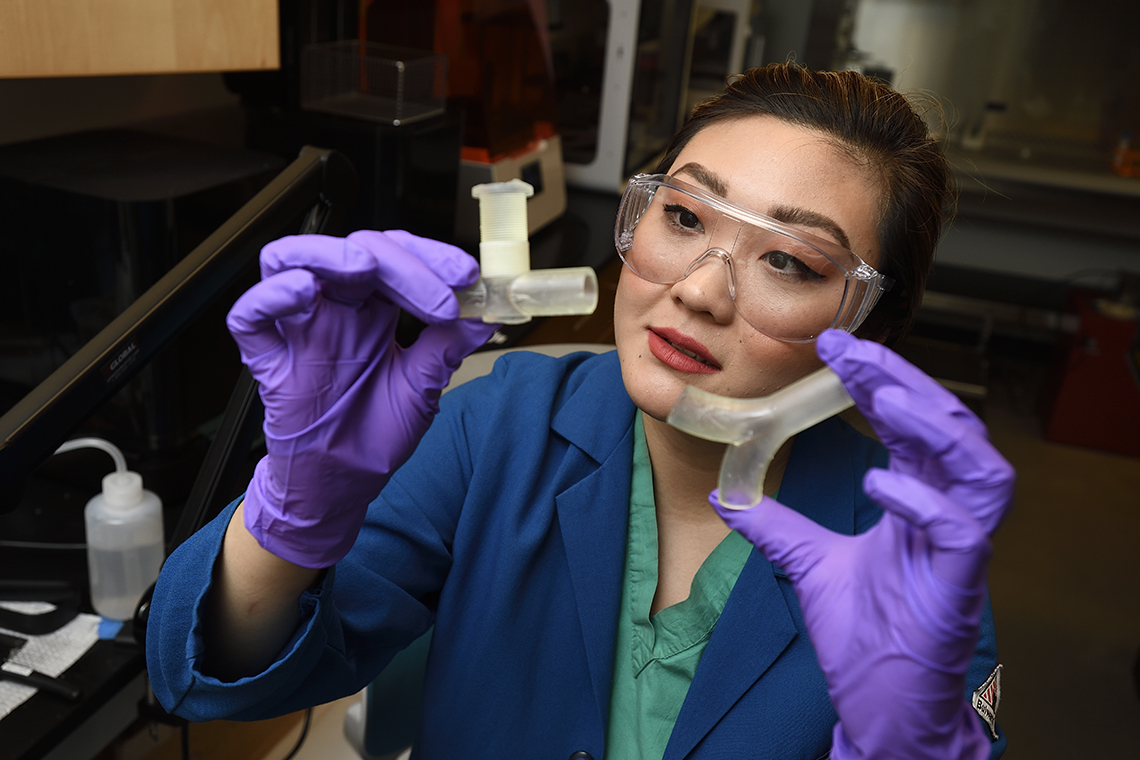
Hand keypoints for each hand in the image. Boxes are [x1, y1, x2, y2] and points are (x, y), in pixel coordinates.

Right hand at [226, 230, 496, 567]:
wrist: (343, 485)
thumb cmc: (375, 433)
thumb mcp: (421, 388)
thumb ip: (446, 346)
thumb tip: (486, 314)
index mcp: (374, 309)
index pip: (396, 258)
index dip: (430, 257)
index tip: (468, 274)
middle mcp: (335, 309)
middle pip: (353, 252)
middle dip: (400, 262)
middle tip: (440, 294)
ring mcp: (299, 330)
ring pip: (289, 260)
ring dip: (327, 254)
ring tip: (365, 266)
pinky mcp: (268, 360)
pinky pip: (249, 316)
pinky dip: (270, 297)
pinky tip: (302, 293)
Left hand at [713, 330, 1013, 758]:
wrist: (877, 706)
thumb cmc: (862, 638)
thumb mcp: (806, 564)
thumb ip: (775, 525)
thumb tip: (725, 495)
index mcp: (918, 502)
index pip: (909, 426)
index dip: (879, 383)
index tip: (836, 350)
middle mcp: (946, 515)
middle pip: (947, 430)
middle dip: (902, 383)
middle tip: (853, 351)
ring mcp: (958, 549)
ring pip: (979, 468)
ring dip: (934, 425)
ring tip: (883, 396)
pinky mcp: (959, 585)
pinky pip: (963, 532)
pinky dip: (925, 500)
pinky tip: (881, 480)